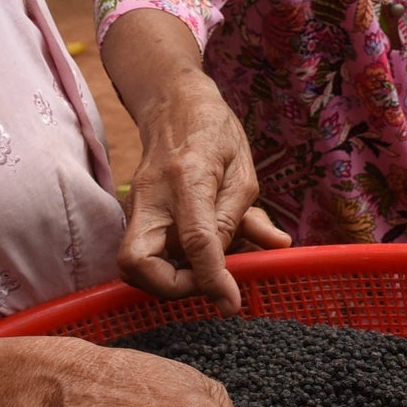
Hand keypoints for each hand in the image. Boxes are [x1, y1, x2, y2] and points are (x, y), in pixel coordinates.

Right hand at [118, 70, 289, 312]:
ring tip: (202, 270)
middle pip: (136, 263)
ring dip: (167, 279)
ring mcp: (137, 204)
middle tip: (205, 283)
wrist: (173, 103)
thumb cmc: (214, 131)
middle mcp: (153, 195)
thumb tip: (273, 250)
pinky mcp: (135, 213)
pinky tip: (193, 257)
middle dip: (168, 288)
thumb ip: (249, 215)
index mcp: (188, 178)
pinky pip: (143, 253)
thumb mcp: (244, 169)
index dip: (213, 279)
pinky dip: (166, 266)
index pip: (197, 240)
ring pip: (133, 264)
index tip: (230, 303)